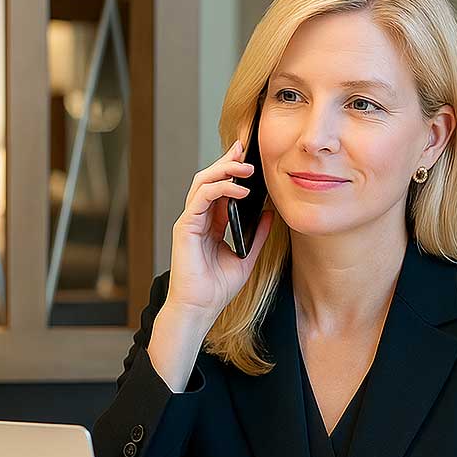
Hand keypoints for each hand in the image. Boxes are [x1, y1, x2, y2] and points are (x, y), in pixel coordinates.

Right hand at [165, 139, 273, 323]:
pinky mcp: (186, 226)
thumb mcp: (246, 257)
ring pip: (203, 182)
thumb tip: (270, 214)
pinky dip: (221, 188)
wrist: (200, 309)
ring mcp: (190, 221)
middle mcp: (198, 219)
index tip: (249, 157)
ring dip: (225, 170)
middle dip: (227, 161)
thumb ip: (257, 235)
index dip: (232, 170)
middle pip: (209, 179)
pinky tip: (240, 189)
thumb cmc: (217, 289)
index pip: (220, 189)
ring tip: (247, 168)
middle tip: (245, 148)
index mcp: (210, 225)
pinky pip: (203, 197)